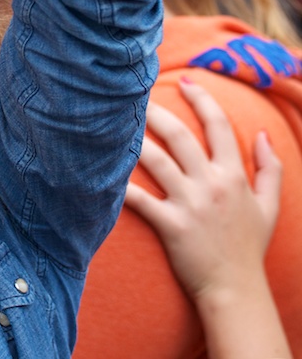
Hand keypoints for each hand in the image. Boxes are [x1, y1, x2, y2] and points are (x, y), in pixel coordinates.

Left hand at [125, 78, 280, 300]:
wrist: (236, 289)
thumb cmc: (248, 247)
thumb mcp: (270, 206)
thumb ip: (270, 168)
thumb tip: (264, 134)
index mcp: (233, 175)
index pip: (218, 125)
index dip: (201, 99)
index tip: (184, 80)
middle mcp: (211, 184)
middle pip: (179, 135)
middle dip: (154, 110)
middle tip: (133, 94)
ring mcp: (191, 204)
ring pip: (156, 161)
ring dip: (133, 139)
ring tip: (111, 121)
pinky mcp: (171, 225)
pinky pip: (140, 199)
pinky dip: (120, 185)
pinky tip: (99, 170)